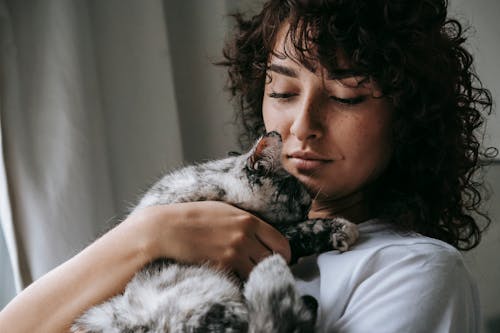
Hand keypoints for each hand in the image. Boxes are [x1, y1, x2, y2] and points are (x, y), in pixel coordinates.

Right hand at [131, 201, 290, 278]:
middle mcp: (245, 236)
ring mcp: (234, 253)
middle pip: (273, 259)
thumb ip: (245, 221)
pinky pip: (240, 280)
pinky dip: (240, 280)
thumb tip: (261, 234)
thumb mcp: (225, 210)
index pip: (281, 242)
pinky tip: (232, 275)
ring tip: (248, 273)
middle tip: (264, 268)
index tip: (280, 259)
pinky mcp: (221, 266)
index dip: (284, 254)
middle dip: (271, 266)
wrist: (168, 228)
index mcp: (248, 220)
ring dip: (256, 275)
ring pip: (259, 272)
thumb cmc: (194, 217)